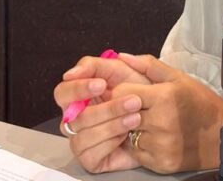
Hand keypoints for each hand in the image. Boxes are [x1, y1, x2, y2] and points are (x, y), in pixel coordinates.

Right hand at [53, 55, 151, 172]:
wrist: (159, 118)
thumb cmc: (139, 91)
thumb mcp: (122, 70)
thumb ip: (97, 65)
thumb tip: (72, 72)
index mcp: (80, 96)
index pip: (63, 92)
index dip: (78, 88)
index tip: (102, 84)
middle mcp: (76, 118)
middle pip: (72, 117)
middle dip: (104, 109)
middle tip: (132, 101)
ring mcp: (81, 139)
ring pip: (83, 135)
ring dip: (113, 124)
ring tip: (137, 117)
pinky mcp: (89, 158)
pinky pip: (90, 153)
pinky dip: (110, 142)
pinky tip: (126, 134)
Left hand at [110, 53, 222, 173]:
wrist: (219, 133)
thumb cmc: (200, 102)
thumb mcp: (178, 78)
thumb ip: (149, 66)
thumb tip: (124, 56)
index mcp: (164, 97)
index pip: (122, 93)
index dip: (124, 91)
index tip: (132, 93)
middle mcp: (160, 122)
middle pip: (122, 115)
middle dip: (127, 111)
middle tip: (141, 109)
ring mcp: (160, 145)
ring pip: (128, 135)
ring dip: (134, 129)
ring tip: (151, 123)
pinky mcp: (160, 163)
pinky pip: (136, 153)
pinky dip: (141, 145)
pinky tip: (155, 137)